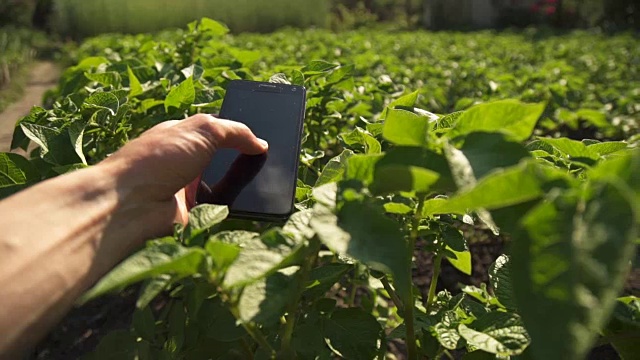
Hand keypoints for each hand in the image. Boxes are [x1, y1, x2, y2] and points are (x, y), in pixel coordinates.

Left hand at [101, 114, 267, 224]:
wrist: (130, 204)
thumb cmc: (158, 158)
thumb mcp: (202, 130)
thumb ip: (235, 132)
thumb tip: (260, 143)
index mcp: (183, 136)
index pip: (217, 132)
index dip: (239, 134)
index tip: (264, 138)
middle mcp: (185, 162)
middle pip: (224, 159)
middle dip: (245, 160)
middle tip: (271, 161)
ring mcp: (188, 189)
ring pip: (225, 185)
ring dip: (242, 185)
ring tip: (268, 183)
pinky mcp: (192, 215)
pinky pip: (221, 210)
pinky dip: (234, 208)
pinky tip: (252, 204)